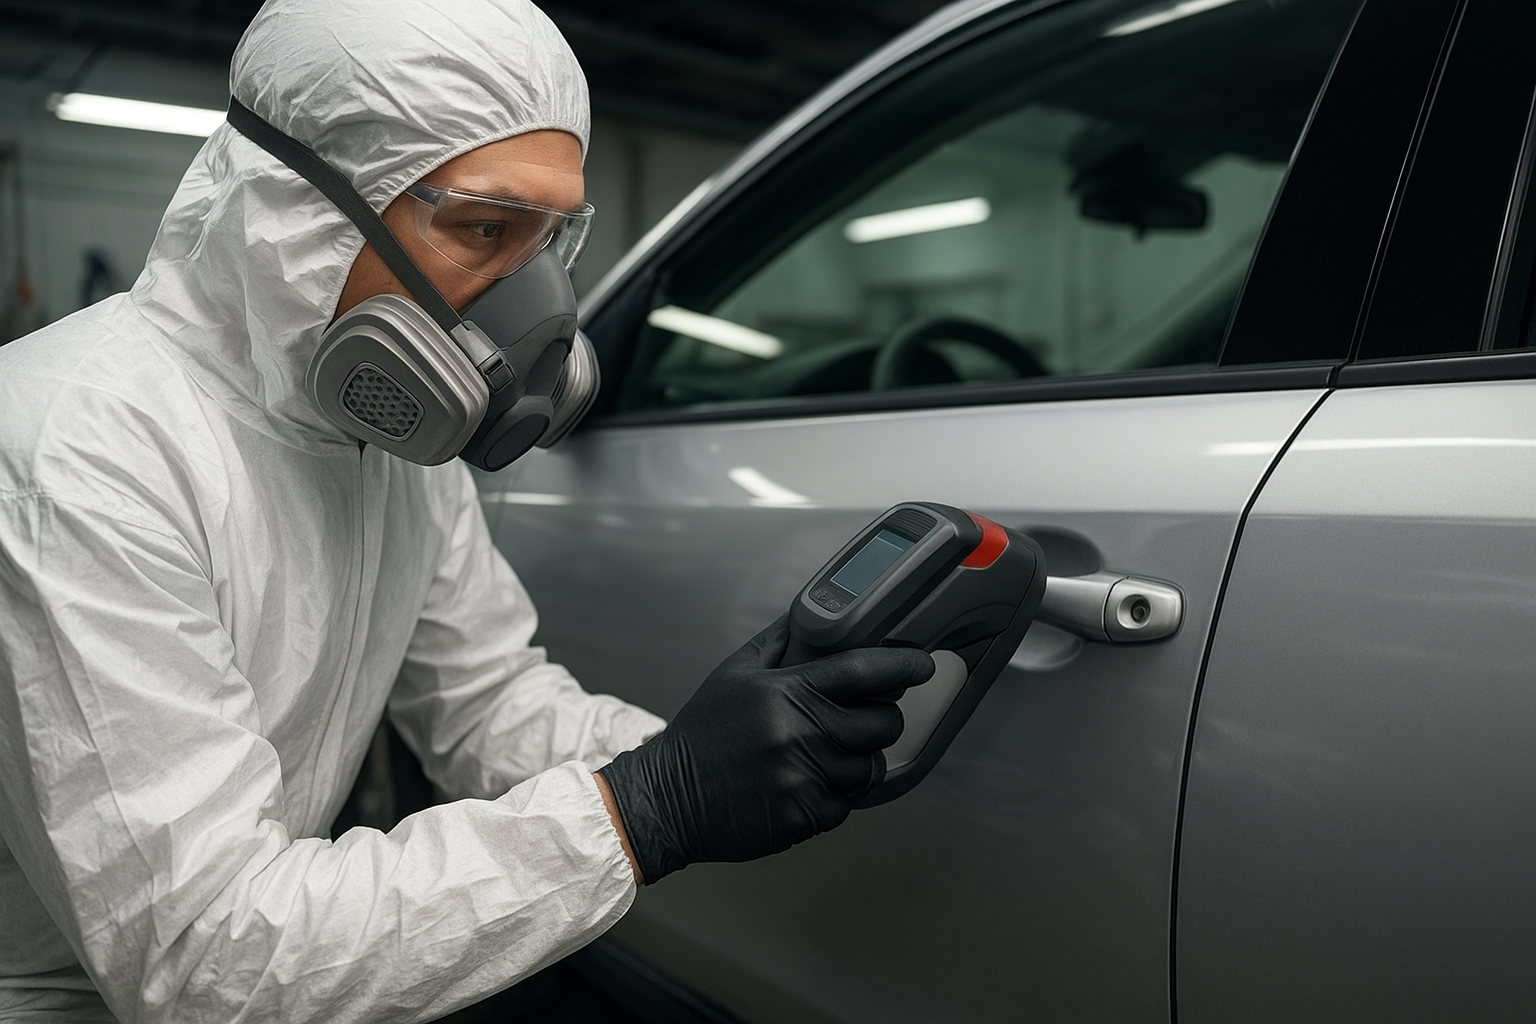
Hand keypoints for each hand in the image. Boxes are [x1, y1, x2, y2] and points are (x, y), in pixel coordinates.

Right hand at [597, 615, 934, 883]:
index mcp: (786, 691)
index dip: (903, 665)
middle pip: (883, 724)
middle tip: (861, 719)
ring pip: (869, 768)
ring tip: (822, 756)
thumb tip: (814, 615)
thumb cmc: (702, 735)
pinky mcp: (803, 814)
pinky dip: (833, 796)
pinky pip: (846, 804)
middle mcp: (800, 733)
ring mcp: (804, 777)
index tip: (920, 664)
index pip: (864, 670)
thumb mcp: (734, 674)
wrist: (667, 798)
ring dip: (856, 762)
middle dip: (881, 720)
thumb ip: (781, 643)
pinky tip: (803, 783)